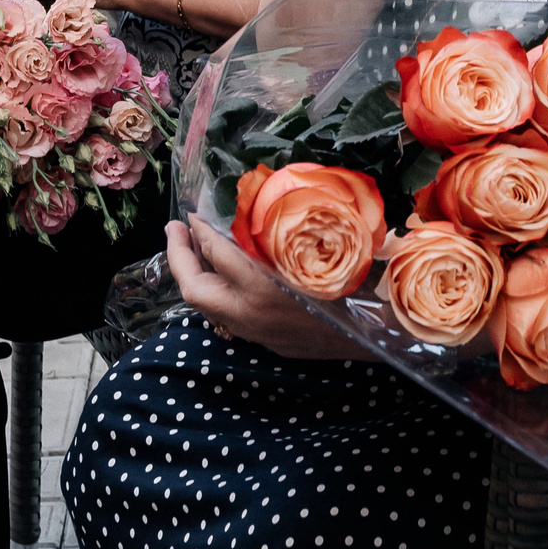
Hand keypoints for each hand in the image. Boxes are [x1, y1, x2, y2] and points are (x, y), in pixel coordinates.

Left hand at [166, 217, 369, 358]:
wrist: (372, 336)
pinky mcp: (259, 339)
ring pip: (203, 305)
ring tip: (189, 248)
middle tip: (174, 228)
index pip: (218, 254)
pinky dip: (211, 290)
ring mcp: (252, 330)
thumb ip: (283, 234)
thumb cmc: (353, 286)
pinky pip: (221, 314)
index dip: (201, 231)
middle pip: (194, 287)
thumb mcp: (320, 251)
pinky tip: (218, 274)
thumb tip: (256, 209)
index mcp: (266, 288)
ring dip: (192, 275)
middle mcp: (251, 312)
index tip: (193, 213)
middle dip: (178, 257)